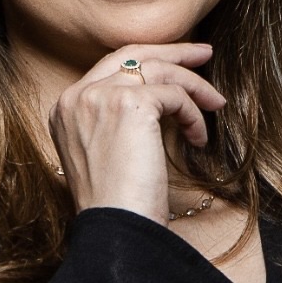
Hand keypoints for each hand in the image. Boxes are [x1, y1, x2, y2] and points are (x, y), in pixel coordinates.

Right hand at [48, 43, 225, 225]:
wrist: (115, 230)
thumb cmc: (116, 204)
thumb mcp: (106, 152)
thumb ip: (116, 120)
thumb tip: (159, 96)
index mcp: (65, 108)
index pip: (111, 66)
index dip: (147, 61)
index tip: (177, 64)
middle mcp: (77, 96)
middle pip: (132, 54)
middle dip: (173, 52)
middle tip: (204, 53)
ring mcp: (100, 96)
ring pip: (158, 70)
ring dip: (194, 86)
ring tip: (216, 104)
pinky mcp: (129, 103)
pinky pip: (174, 94)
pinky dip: (193, 114)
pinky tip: (198, 138)